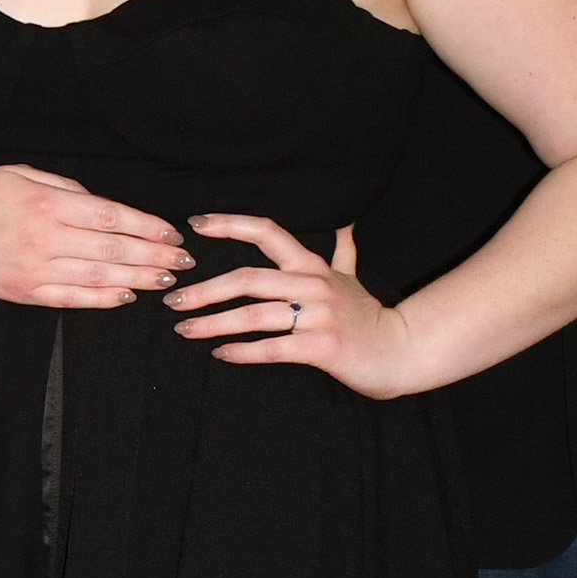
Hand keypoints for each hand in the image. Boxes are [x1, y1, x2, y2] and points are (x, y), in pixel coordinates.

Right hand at [0, 167, 187, 308]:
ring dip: (138, 280)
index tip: (174, 234)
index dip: (148, 227)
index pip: (111, 217)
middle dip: (155, 256)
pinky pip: (71, 299)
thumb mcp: (21, 174)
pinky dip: (102, 300)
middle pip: (113, 250)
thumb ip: (65, 188)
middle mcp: (46, 238)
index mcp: (48, 204)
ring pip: (99, 278)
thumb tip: (104, 207)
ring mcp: (35, 269)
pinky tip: (127, 296)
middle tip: (185, 262)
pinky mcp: (24, 292)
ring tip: (167, 281)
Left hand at [170, 215, 429, 393]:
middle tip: (174, 300)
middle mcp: (313, 284)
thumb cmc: (368, 316)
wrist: (402, 350)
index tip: (195, 224)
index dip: (230, 224)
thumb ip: (344, 251)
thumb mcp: (353, 278)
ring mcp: (318, 316)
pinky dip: (243, 351)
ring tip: (186, 330)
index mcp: (313, 266)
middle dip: (205, 290)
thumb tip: (345, 224)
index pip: (267, 232)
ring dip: (214, 323)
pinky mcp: (322, 347)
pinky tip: (221, 354)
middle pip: (248, 279)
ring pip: (255, 315)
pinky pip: (273, 348)